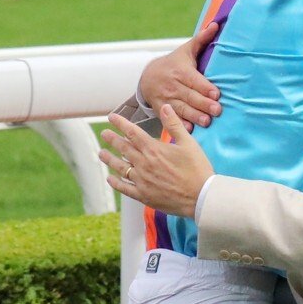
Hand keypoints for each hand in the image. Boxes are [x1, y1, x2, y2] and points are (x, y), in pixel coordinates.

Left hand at [99, 107, 213, 218]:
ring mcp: (142, 180)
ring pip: (120, 167)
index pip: (132, 132)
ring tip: (101, 153)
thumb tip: (164, 106)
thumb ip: (174, 124)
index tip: (111, 117)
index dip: (120, 123)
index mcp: (154, 149)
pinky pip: (124, 188)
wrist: (201, 197)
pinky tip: (110, 178)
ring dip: (109, 159)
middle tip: (104, 133)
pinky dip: (116, 182)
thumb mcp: (189, 143)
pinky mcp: (143, 195)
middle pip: (123, 148)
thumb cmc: (197, 169)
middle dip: (112, 139)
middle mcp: (144, 163)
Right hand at [139, 21, 222, 131]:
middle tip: (217, 110)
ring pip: (181, 108)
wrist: (148, 76)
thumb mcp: (186, 50)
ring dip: (194, 116)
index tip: (216, 94)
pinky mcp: (161, 109)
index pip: (194, 80)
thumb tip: (215, 24)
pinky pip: (170, 118)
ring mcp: (166, 98)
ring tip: (206, 122)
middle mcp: (173, 85)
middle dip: (203, 104)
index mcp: (181, 71)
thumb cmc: (174, 63)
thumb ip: (201, 39)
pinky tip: (188, 130)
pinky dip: (179, 125)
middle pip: (190, 96)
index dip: (205, 87)